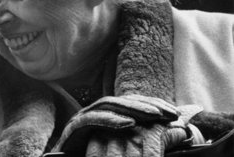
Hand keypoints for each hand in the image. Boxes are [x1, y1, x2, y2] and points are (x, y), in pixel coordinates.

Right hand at [51, 94, 201, 156]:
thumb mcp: (123, 150)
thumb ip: (144, 141)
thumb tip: (179, 135)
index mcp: (106, 116)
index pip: (132, 104)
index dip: (154, 105)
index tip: (175, 114)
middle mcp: (94, 113)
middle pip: (123, 102)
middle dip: (148, 105)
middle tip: (170, 112)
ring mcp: (82, 118)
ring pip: (109, 105)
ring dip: (133, 108)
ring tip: (154, 114)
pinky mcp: (74, 128)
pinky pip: (93, 120)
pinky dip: (111, 120)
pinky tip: (129, 124)